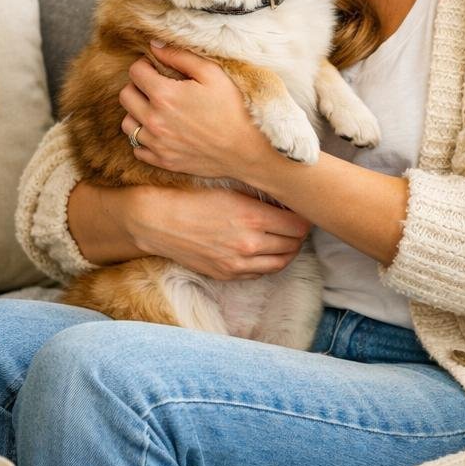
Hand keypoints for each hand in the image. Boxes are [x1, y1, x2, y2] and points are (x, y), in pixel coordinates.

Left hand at [119, 42, 270, 180]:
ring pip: (127, 123)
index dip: (145, 66)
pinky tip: (160, 132)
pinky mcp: (162, 161)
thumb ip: (180, 57)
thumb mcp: (212, 74)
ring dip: (137, 113)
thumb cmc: (232, 110)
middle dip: (137, 86)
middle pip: (125, 96)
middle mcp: (153, 120)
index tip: (156, 68)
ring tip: (156, 110)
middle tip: (155, 87)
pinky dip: (144, 138)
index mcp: (164, 95)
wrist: (245, 151)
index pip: (135, 72)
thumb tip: (155, 46)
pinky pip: (137, 148)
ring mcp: (156, 143)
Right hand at [129, 184, 310, 280]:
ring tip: (287, 241)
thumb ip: (261, 200)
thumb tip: (286, 203)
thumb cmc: (193, 200)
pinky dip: (269, 263)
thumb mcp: (231, 191)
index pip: (298, 226)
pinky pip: (260, 273)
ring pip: (280, 263)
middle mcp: (249, 243)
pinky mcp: (227, 274)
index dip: (304, 219)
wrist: (159, 222)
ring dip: (288, 252)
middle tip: (298, 226)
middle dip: (299, 235)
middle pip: (293, 245)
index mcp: (252, 217)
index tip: (303, 213)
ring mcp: (238, 263)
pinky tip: (266, 252)